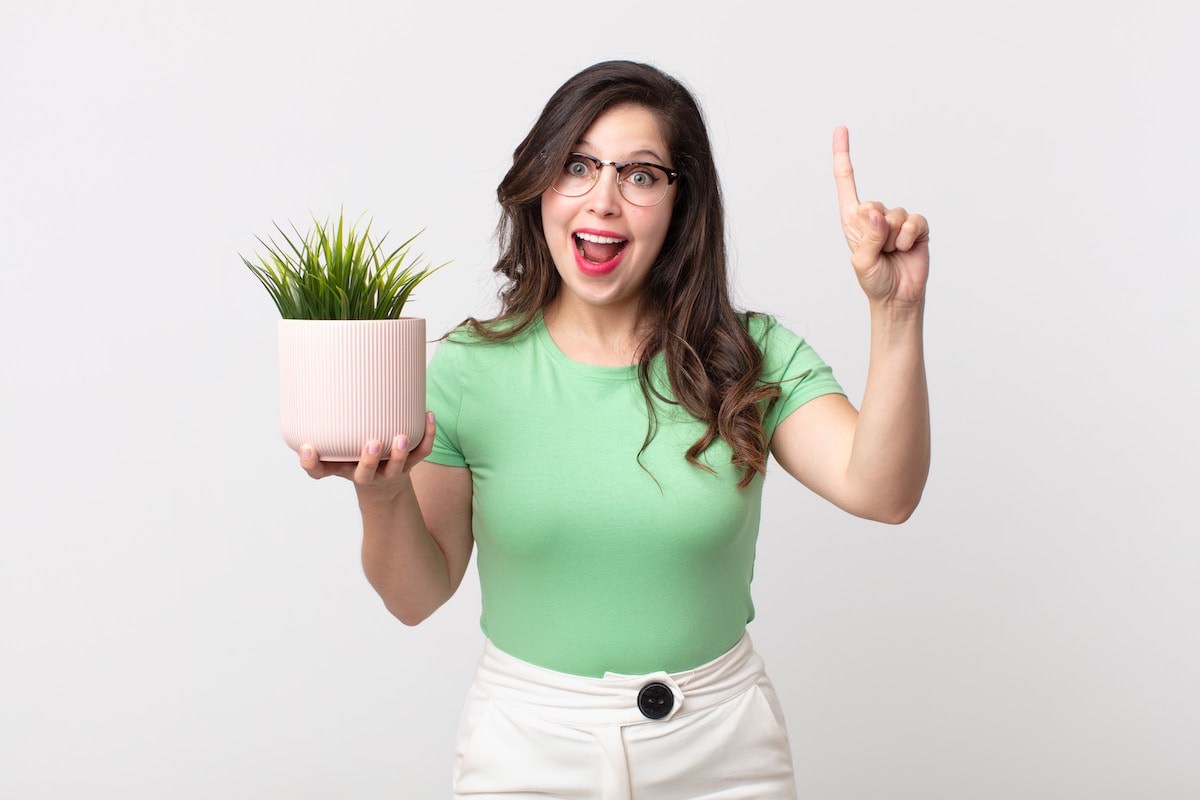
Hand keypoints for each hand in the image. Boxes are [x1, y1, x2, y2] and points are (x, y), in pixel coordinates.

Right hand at [299, 411, 436, 500]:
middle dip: (368, 461)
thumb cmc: (355, 458)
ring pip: (396, 467)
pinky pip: (422, 452)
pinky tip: (429, 415)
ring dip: (399, 453)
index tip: (308, 448)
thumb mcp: (338, 447)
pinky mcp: (410, 464)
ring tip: (402, 436)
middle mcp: (365, 473)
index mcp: (342, 468)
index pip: (320, 471)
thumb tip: (320, 384)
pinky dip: (428, 435)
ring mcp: (389, 471)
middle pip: (365, 474)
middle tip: (372, 444)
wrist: (383, 486)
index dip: (312, 463)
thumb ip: (330, 425)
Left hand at [833, 126, 929, 306]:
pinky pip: (914, 222)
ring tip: (892, 254)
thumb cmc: (874, 280)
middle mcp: (874, 216)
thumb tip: (874, 211)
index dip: (844, 156)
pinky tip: (906, 250)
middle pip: (873, 204)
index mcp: (853, 220)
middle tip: (879, 251)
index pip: (847, 183)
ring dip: (892, 240)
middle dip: (875, 232)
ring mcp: (896, 220)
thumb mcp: (862, 262)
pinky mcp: (917, 227)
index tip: (841, 129)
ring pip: (895, 215)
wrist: (898, 297)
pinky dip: (909, 238)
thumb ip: (867, 236)